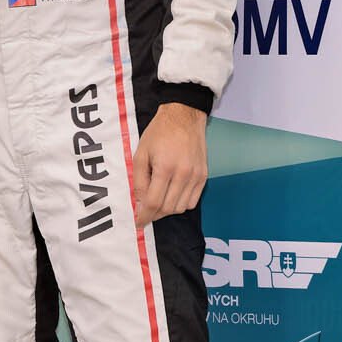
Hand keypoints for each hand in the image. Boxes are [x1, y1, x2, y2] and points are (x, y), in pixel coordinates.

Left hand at [133, 102, 208, 225]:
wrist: (184, 118)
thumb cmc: (159, 133)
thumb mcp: (140, 153)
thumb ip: (139, 180)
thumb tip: (139, 203)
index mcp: (166, 168)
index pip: (154, 202)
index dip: (144, 216)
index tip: (137, 223)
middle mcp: (184, 175)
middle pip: (168, 208)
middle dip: (154, 215)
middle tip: (144, 212)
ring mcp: (196, 177)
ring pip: (181, 208)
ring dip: (167, 210)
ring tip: (156, 202)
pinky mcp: (204, 177)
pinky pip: (192, 201)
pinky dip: (180, 204)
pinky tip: (170, 196)